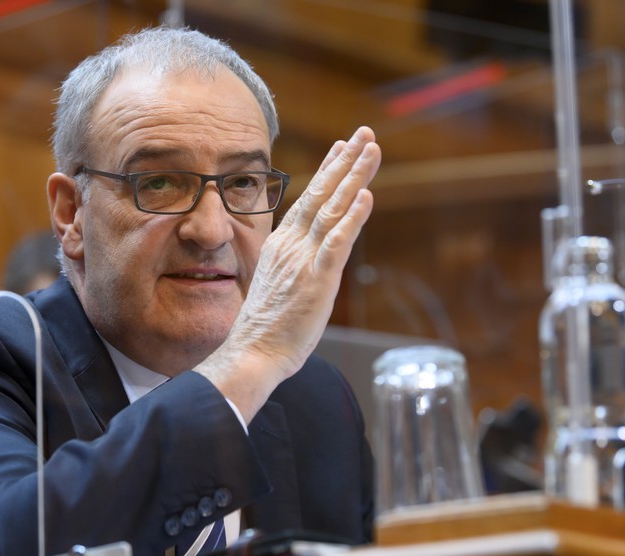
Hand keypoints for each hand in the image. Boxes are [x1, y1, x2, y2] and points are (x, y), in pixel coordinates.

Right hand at [196, 126, 380, 421]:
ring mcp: (304, 260)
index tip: (342, 148)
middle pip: (323, 195)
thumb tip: (304, 259)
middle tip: (365, 134)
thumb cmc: (265, 327)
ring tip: (372, 149)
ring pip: (333, 210)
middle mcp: (292, 245)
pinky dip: (352, 218)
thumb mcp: (276, 285)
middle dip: (345, 162)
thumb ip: (292, 265)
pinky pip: (337, 243)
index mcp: (282, 245)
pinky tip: (366, 195)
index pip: (309, 201)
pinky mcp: (317, 280)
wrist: (253, 352)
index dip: (328, 172)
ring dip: (354, 177)